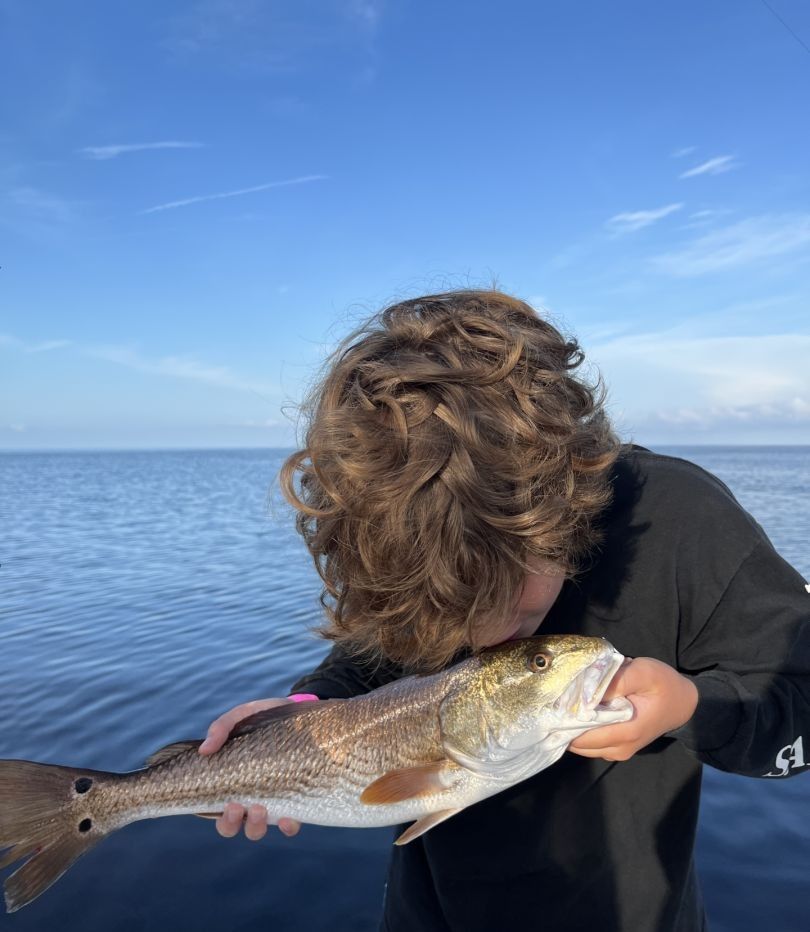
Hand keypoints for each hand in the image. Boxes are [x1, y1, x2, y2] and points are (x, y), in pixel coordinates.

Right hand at [198, 697, 304, 840]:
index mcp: (231, 782)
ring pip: (257, 829)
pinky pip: (290, 824)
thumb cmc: (264, 718)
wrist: (299, 712)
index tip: (225, 803)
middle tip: (236, 806)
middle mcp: (248, 798)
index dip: (218, 816)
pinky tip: (287, 819)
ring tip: (260, 808)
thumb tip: (204, 749)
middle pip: (232, 826)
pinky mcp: (295, 799)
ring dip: (255, 826)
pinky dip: (287, 827)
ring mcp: (271, 801)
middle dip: (231, 823)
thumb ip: (222, 727)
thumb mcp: (242, 715)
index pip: (216, 811)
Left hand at [568, 657, 697, 761]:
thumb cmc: (663, 685)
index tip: (554, 701)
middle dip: (563, 723)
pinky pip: (589, 744)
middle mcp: (620, 748)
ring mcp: (617, 752)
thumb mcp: (644, 672)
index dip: (564, 719)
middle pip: (577, 743)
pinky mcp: (616, 749)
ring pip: (580, 745)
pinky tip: (578, 712)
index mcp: (627, 732)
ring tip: (565, 704)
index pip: (582, 735)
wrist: (682, 704)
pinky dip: (579, 730)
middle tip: (555, 700)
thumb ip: (617, 681)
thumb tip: (588, 691)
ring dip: (570, 727)